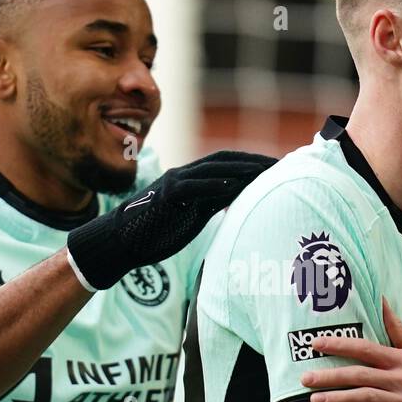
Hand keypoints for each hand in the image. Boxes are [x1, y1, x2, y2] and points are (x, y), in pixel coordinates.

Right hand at [65, 149, 276, 288]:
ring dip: (241, 169)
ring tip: (266, 170)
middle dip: (253, 161)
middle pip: (225, 160)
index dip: (251, 162)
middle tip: (280, 164)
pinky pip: (194, 187)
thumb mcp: (190, 215)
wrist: (120, 241)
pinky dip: (214, 184)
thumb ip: (210, 203)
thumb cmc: (154, 232)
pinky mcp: (167, 196)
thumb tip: (235, 199)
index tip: (276, 166)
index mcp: (190, 179)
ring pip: (213, 169)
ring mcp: (175, 184)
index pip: (226, 163)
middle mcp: (184, 176)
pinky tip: (234, 185)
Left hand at [299, 296, 401, 401]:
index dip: (340, 345)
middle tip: (304, 378)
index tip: (316, 343)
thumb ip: (397, 328)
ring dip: (338, 401)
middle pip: (359, 375)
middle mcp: (398, 379)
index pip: (365, 349)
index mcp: (399, 360)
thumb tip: (382, 300)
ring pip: (364, 399)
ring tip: (314, 401)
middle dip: (330, 376)